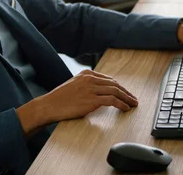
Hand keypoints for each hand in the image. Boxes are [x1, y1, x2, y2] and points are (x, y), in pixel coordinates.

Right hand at [16, 70, 137, 133]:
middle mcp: (90, 79)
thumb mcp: (73, 86)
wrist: (49, 105)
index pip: (109, 79)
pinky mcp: (92, 100)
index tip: (126, 93)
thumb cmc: (59, 99)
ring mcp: (91, 88)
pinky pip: (112, 100)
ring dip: (127, 98)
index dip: (120, 87)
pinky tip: (125, 108)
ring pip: (115, 91)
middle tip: (134, 99)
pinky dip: (121, 104)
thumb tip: (99, 93)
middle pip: (114, 84)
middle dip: (126, 92)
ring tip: (133, 104)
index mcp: (86, 74)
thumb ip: (86, 86)